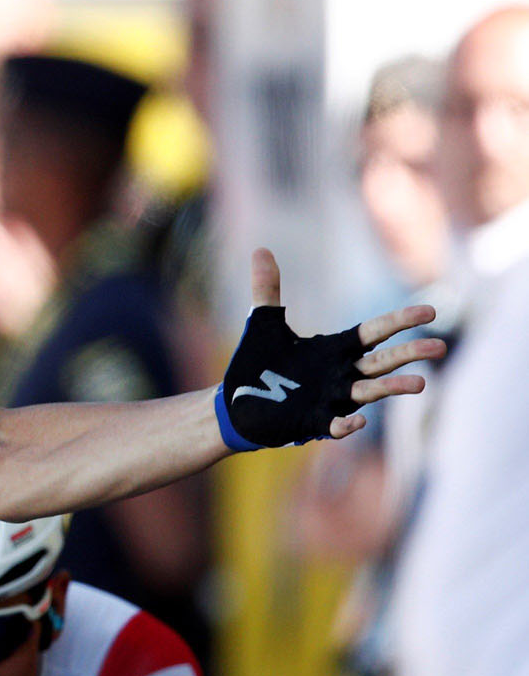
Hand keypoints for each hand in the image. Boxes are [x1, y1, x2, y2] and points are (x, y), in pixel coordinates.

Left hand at [216, 249, 446, 449]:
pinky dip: (347, 423)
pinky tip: (358, 421)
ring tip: (420, 384)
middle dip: (409, 354)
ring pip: (368, 392)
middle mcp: (340, 373)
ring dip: (392, 388)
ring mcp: (331, 399)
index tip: (430, 311)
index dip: (400, 321)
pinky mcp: (313, 422)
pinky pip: (335, 425)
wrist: (236, 403)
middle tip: (440, 348)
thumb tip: (261, 250)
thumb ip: (267, 289)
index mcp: (335, 349)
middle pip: (382, 362)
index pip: (374, 332)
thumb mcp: (263, 324)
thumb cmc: (257, 364)